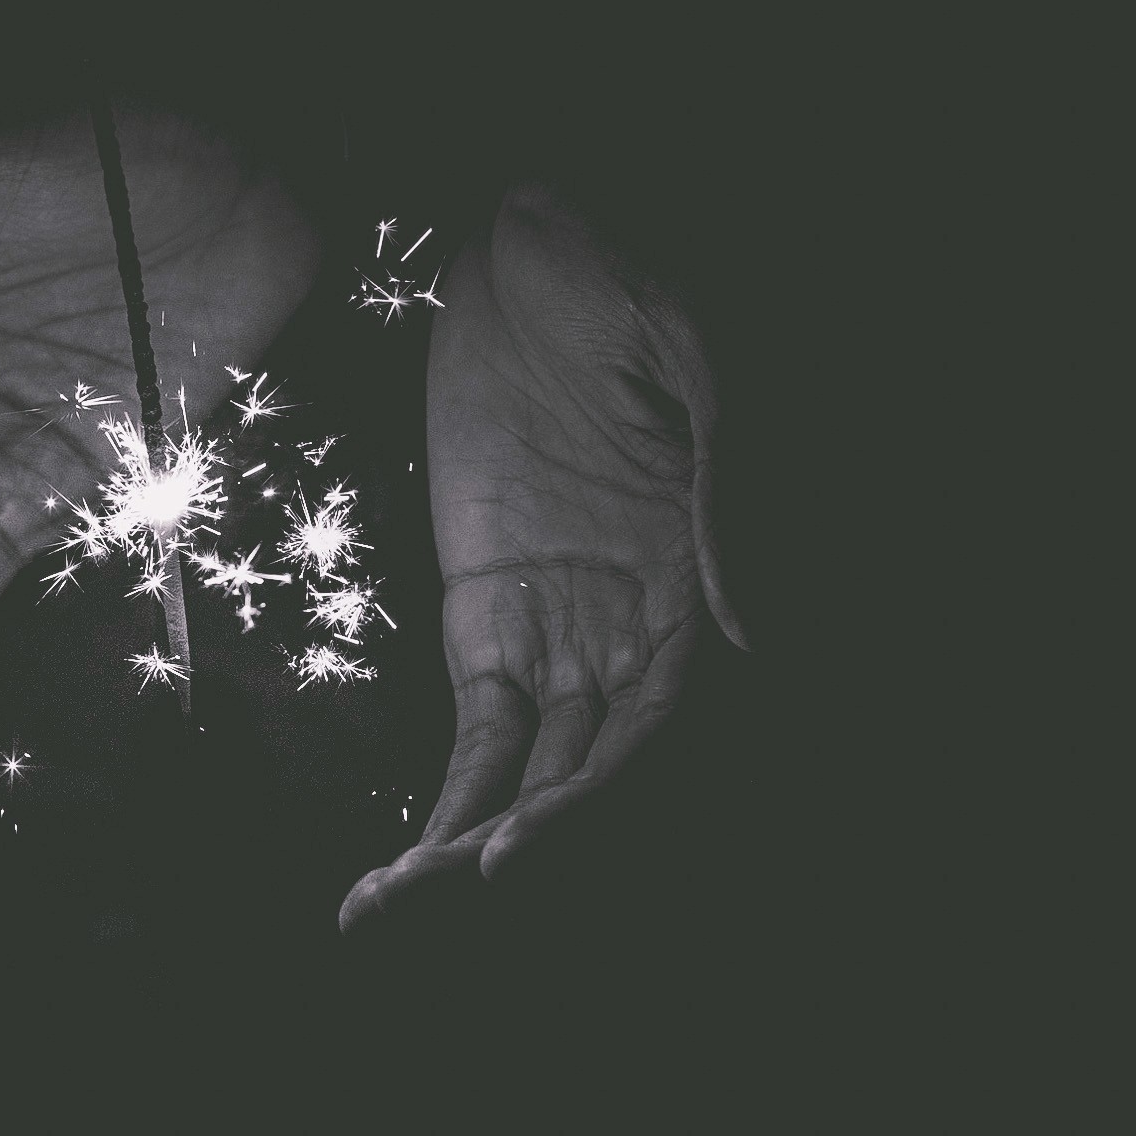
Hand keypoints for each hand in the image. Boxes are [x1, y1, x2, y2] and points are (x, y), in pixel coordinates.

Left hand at [340, 182, 745, 928]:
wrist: (533, 226)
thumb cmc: (630, 273)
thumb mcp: (694, 354)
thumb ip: (727, 488)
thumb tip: (747, 637)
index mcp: (699, 578)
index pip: (659, 726)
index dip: (598, 798)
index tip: (518, 852)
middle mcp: (638, 625)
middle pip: (589, 771)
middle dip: (523, 845)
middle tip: (435, 901)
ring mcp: (563, 625)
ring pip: (526, 770)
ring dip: (466, 843)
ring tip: (388, 909)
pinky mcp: (487, 609)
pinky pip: (474, 724)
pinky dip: (446, 793)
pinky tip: (403, 862)